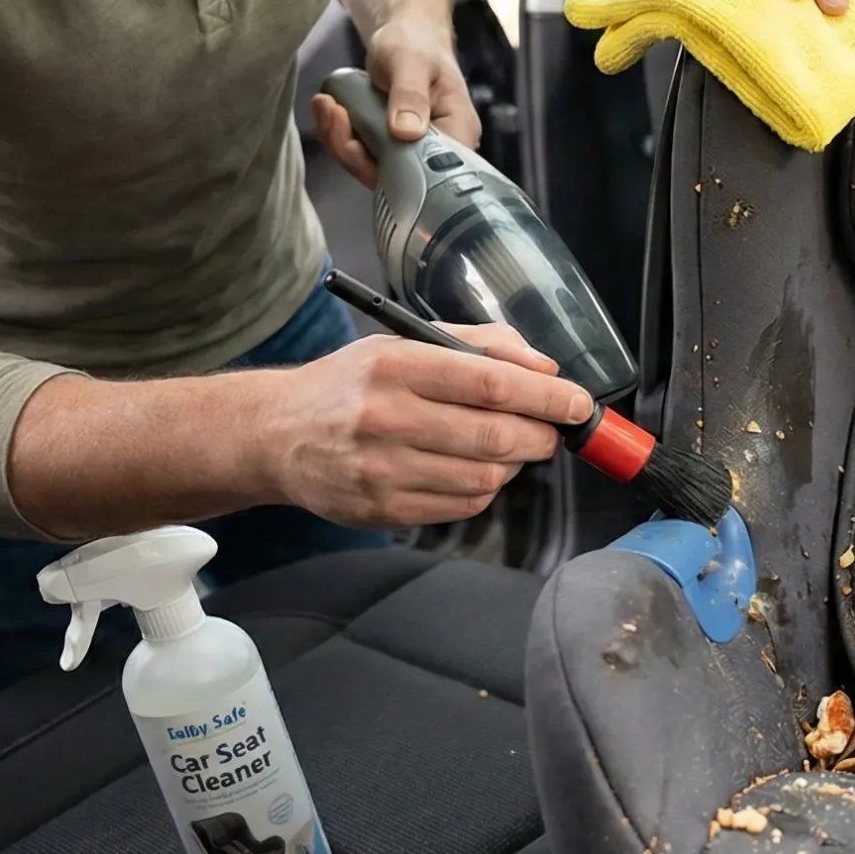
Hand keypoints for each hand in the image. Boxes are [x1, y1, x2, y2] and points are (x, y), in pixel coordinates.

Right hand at [252, 323, 591, 529]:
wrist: (276, 435)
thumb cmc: (350, 384)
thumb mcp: (404, 343)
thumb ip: (481, 346)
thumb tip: (545, 368)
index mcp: (395, 366)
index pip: (492, 383)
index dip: (547, 396)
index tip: (577, 403)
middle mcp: (386, 418)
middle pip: (496, 436)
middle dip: (541, 436)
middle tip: (550, 430)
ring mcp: (382, 470)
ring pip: (486, 476)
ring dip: (514, 464)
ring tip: (506, 447)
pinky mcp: (383, 510)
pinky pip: (464, 504)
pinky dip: (485, 487)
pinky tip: (473, 469)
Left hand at [309, 17, 480, 188]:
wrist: (407, 32)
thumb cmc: (416, 42)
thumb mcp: (412, 62)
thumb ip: (410, 95)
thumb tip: (406, 132)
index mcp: (458, 133)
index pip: (430, 172)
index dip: (390, 167)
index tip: (355, 138)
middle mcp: (440, 151)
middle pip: (396, 175)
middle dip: (355, 151)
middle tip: (333, 113)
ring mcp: (414, 151)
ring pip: (374, 168)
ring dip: (341, 141)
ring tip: (325, 106)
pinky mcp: (392, 147)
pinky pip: (364, 154)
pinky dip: (341, 136)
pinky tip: (328, 110)